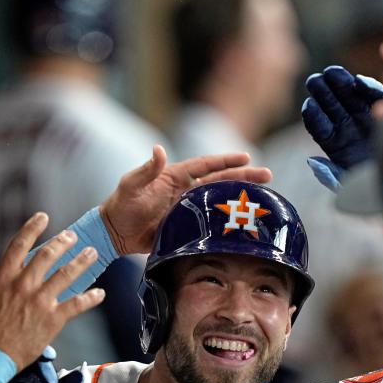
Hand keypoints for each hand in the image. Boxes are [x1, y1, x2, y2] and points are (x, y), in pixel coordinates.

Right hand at [0, 213, 104, 370]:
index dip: (32, 228)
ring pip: (66, 274)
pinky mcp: (52, 319)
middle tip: (73, 236)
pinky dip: (90, 298)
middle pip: (48, 255)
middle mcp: (23, 284)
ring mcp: (39, 301)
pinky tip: (100, 293)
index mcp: (3, 278)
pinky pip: (76, 304)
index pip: (20, 245)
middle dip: (63, 242)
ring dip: (81, 261)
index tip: (43, 217)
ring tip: (92, 253)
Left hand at [99, 145, 271, 254]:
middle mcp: (185, 190)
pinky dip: (226, 222)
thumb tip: (159, 150)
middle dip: (244, 176)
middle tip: (267, 175)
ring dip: (239, 198)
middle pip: (220, 180)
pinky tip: (242, 224)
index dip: (226, 160)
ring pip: (219, 200)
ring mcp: (187, 208)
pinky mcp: (186, 226)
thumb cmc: (121, 205)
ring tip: (263, 197)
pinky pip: (210, 223)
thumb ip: (146, 170)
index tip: (247, 156)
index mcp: (176, 176)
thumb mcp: (131, 185)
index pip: (206, 165)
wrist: (115, 232)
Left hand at [301, 65, 382, 183]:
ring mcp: (367, 118)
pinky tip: (359, 82)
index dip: (313, 117)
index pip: (320, 128)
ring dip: (341, 84)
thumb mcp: (351, 186)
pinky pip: (377, 97)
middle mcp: (350, 130)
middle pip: (332, 107)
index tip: (308, 106)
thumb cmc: (376, 189)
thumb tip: (312, 162)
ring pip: (351, 97)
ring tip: (333, 72)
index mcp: (337, 146)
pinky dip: (369, 89)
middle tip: (314, 80)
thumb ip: (330, 175)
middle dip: (322, 93)